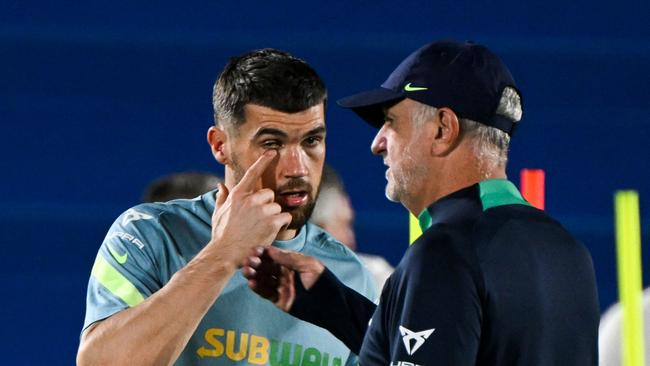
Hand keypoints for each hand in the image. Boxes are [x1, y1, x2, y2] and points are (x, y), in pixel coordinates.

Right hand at [210, 150, 291, 266]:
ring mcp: (262, 210)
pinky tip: (271, 232)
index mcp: (237, 195)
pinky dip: (282, 225)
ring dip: (274, 217)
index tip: (272, 152)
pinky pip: (285, 217)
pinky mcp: (272, 222)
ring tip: (262, 229)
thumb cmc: (221, 235)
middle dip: (267, 205)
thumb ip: (221, 198)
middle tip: (258, 220)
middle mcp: (250, 199)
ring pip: (277, 207)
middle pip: (269, 194)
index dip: (263, 161)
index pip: (252, 173)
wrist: (226, 253)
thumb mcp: (218, 214)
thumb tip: (220, 186)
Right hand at [242, 246, 324, 311]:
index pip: (274, 255)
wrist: (331, 305)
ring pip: (263, 279)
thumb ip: (289, 258)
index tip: (255, 250)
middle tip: (248, 261)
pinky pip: (266, 292)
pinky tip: (251, 283)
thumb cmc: (323, 281)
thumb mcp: (308, 265)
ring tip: (245, 271)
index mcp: (292, 262)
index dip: (263, 252)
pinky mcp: (279, 299)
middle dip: (256, 262)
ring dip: (253, 274)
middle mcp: (284, 273)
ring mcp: (281, 286)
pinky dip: (257, 287)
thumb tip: (270, 250)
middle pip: (266, 266)